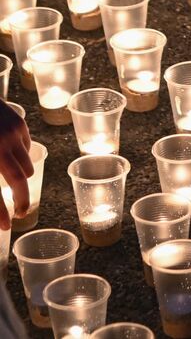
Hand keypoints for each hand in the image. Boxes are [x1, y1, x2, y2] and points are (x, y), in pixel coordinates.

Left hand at [0, 101, 32, 229]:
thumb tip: (0, 193)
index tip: (6, 227)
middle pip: (18, 183)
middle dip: (21, 201)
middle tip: (20, 213)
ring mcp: (10, 137)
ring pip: (27, 168)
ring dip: (21, 177)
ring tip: (9, 174)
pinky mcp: (20, 126)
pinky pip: (27, 149)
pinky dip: (20, 155)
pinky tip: (6, 147)